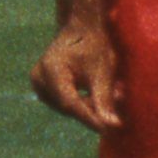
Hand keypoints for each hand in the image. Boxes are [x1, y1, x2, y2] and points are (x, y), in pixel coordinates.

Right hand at [27, 15, 124, 135]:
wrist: (81, 28)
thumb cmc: (94, 45)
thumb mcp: (103, 71)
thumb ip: (104, 99)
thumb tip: (111, 126)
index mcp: (51, 70)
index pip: (70, 102)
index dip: (89, 118)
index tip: (109, 130)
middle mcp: (39, 78)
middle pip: (68, 106)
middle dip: (93, 109)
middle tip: (118, 101)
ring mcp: (38, 83)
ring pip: (66, 107)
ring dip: (89, 105)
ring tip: (112, 94)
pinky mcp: (43, 87)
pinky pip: (64, 102)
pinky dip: (82, 101)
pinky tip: (98, 94)